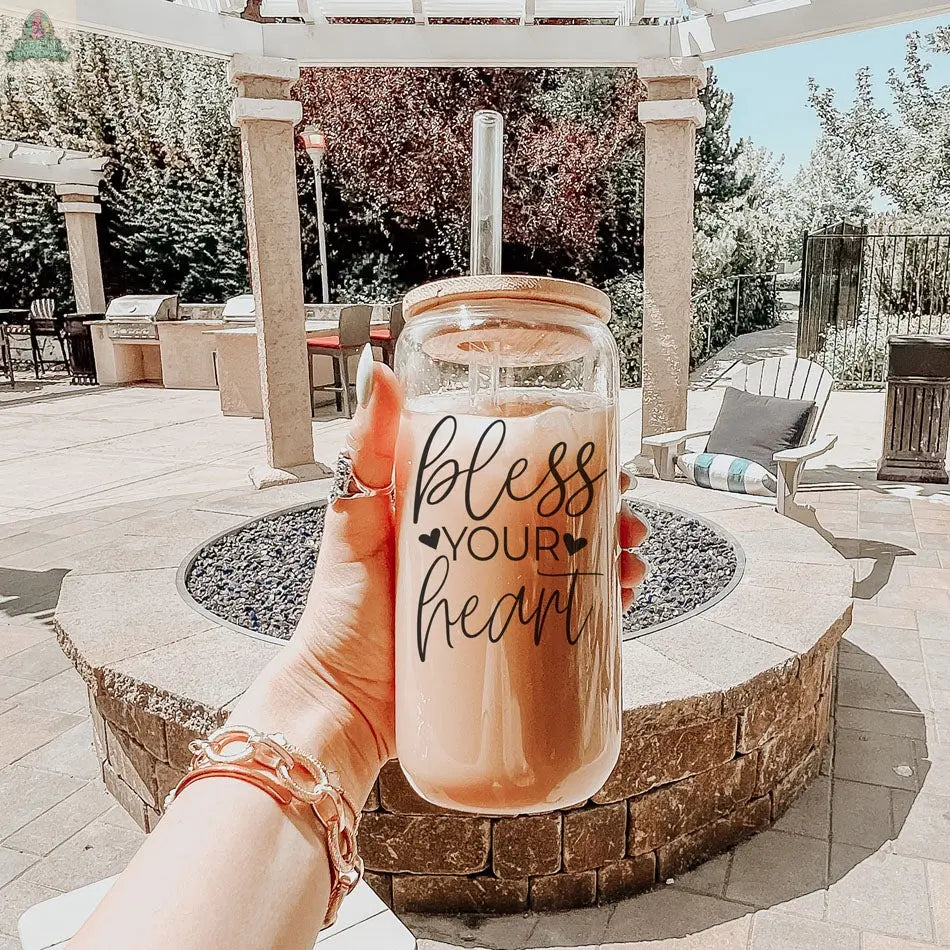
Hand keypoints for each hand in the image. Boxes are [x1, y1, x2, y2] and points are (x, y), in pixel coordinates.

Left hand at [243, 353, 648, 802]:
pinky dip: (606, 603)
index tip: (599, 455)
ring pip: (576, 563)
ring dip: (616, 552)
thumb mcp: (356, 518)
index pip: (523, 473)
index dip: (569, 461)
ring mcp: (500, 595)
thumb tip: (380, 371)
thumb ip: (368, 449)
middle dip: (606, 507)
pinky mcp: (511, 641)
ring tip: (630, 557)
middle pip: (561, 516)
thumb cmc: (341, 609)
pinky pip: (570, 617)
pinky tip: (624, 596)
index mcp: (454, 513)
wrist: (343, 700)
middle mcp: (484, 548)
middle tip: (626, 512)